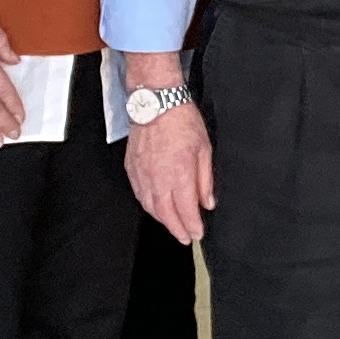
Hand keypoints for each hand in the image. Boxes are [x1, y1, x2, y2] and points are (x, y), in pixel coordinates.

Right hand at [120, 53, 212, 242]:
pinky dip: (148, 206)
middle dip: (177, 229)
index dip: (192, 226)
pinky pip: (139, 194)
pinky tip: (155, 208)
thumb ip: (205, 179)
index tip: (198, 234)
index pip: (186, 211)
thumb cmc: (181, 119)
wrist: (155, 101)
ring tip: (173, 226)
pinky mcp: (132, 168)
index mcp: (179, 174)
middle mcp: (158, 179)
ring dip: (162, 220)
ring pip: (150, 207)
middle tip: (186, 237)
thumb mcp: (204, 148)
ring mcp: (142, 175)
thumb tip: (208, 202)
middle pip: (166, 215)